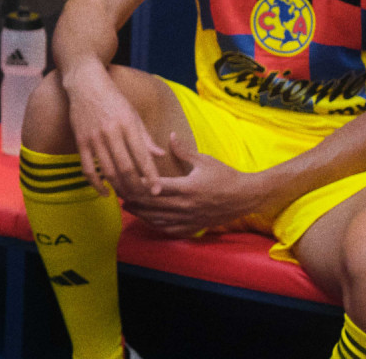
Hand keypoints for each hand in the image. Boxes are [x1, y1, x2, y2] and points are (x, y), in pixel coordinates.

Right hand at [61, 66, 164, 197]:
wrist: (85, 84)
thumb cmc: (113, 99)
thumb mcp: (133, 114)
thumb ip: (145, 137)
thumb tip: (160, 155)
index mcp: (128, 125)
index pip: (142, 156)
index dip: (151, 176)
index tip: (157, 190)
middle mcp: (111, 132)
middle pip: (125, 168)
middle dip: (136, 187)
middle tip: (143, 198)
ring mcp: (94, 138)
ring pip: (108, 171)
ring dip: (119, 188)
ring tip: (128, 197)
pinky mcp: (80, 142)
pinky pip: (88, 169)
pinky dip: (96, 184)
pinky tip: (105, 192)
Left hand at [121, 133, 266, 236]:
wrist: (245, 197)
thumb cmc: (225, 175)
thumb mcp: (205, 160)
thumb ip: (184, 151)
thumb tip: (170, 135)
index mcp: (188, 187)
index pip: (157, 186)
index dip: (140, 184)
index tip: (126, 179)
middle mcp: (186, 205)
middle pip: (154, 204)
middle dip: (135, 200)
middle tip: (120, 194)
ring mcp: (190, 218)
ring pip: (159, 219)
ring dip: (142, 214)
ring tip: (127, 207)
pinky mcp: (194, 226)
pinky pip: (171, 229)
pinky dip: (157, 225)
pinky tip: (147, 221)